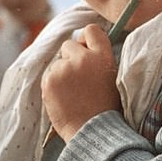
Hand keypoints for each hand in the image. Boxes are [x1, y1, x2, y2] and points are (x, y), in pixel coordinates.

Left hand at [42, 24, 119, 140]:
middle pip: (69, 45)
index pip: (91, 30)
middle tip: (79, 77)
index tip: (86, 50)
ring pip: (57, 63)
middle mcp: (82, 58)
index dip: (87, 39)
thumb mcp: (112, 76)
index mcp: (102, 56)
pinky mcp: (49, 81)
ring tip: (73, 92)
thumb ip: (100, 58)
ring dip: (62, 73)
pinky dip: (53, 84)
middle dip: (71, 57)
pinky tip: (64, 97)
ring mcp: (63, 69)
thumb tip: (85, 46)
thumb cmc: (106, 106)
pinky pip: (49, 76)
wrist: (93, 130)